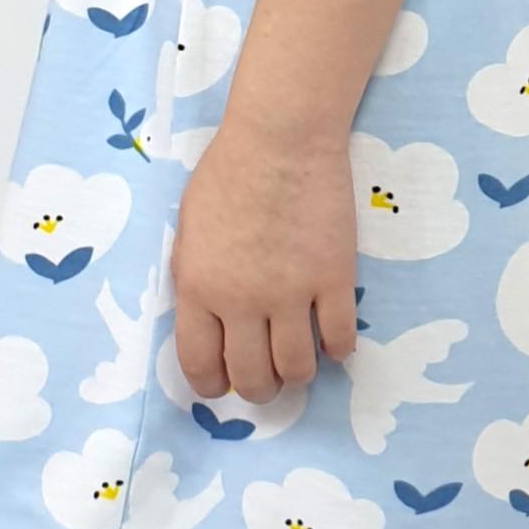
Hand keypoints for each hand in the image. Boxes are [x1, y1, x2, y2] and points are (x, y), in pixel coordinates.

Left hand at [168, 109, 359, 404]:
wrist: (281, 138)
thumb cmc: (228, 172)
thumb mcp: (188, 229)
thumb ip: (195, 278)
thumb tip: (208, 321)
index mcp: (198, 288)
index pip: (200, 365)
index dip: (212, 386)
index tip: (222, 385)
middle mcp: (242, 301)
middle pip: (252, 378)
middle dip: (259, 389)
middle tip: (267, 379)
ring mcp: (292, 293)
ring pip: (298, 368)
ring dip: (298, 374)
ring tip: (299, 362)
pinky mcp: (335, 279)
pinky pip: (339, 338)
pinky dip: (337, 348)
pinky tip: (332, 339)